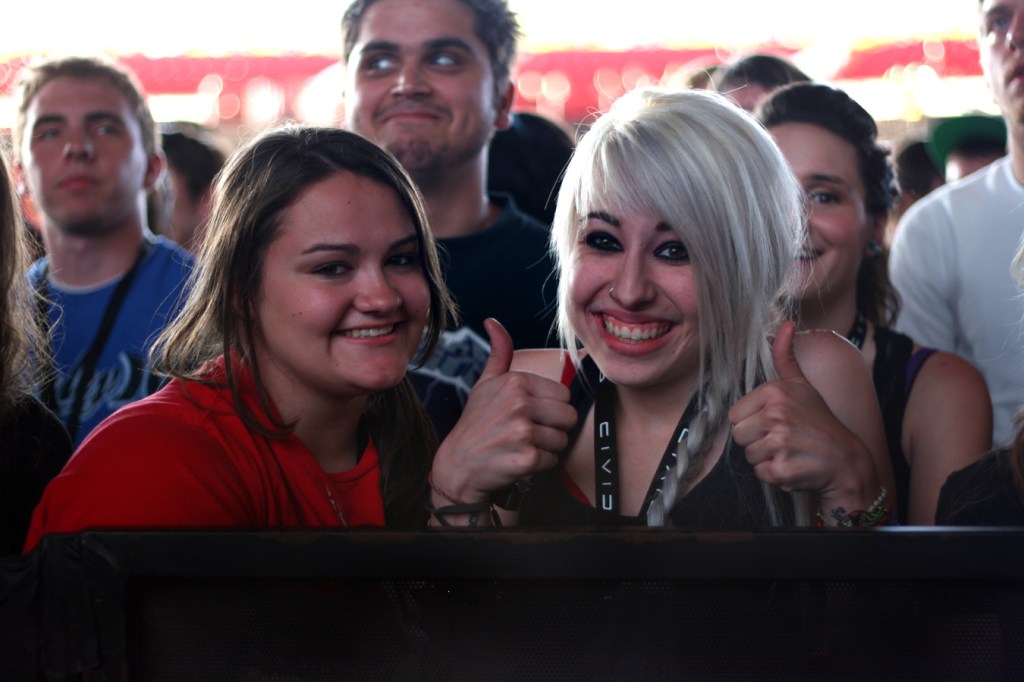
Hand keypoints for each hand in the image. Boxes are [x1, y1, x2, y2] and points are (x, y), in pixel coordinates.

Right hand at [431, 318, 576, 504]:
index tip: (530, 415)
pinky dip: (539, 466)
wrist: (457, 465)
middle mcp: (519, 404)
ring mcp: (523, 432)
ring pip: (562, 440)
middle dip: (553, 428)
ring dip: (545, 448)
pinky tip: (518, 461)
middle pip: (568, 416)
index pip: (564, 394)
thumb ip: (499, 353)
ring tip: (521, 446)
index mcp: (515, 382)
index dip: (550, 408)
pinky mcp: (526, 459)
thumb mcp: (485, 384)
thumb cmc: (475, 424)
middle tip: (528, 434)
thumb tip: (492, 321)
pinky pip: (552, 460)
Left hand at [728, 322, 876, 504]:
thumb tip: (786, 324)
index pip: (735, 415)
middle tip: (785, 440)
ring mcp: (779, 442)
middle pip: (738, 436)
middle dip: (757, 442)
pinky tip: (794, 466)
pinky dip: (775, 476)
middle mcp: (775, 414)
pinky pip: (760, 474)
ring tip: (790, 452)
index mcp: (773, 392)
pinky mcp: (781, 469)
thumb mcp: (803, 386)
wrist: (848, 461)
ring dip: (766, 459)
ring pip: (748, 456)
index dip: (753, 422)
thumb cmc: (821, 423)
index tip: (777, 423)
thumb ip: (786, 358)